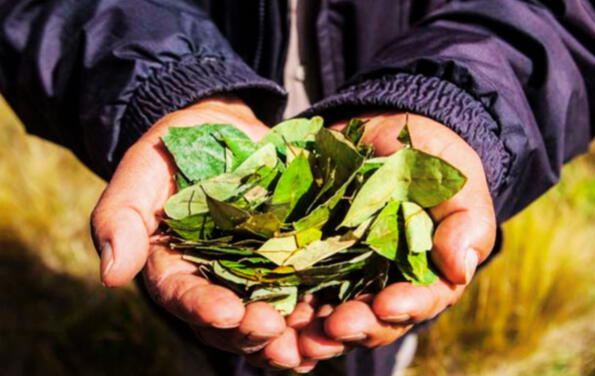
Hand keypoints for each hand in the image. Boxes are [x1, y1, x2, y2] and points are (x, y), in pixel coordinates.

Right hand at [90, 97, 310, 368]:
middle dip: (249, 330)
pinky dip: (315, 315)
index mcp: (173, 265)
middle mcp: (214, 279)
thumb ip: (121, 216)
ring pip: (266, 319)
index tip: (225, 312)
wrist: (225, 131)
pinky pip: (302, 294)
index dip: (202, 307)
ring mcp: (254, 273)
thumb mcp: (143, 169)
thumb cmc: (176, 148)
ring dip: (286, 337)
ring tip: (307, 343)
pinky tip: (331, 325)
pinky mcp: (290, 260)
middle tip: (271, 329)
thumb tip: (111, 275)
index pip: (182, 295)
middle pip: (227, 321)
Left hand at [297, 112, 495, 357]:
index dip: (405, 308)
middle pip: (372, 319)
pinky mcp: (311, 254)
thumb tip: (460, 268)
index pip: (420, 301)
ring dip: (317, 330)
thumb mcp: (456, 180)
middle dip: (355, 327)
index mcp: (425, 272)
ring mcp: (345, 271)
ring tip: (300, 335)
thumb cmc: (430, 159)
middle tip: (336, 327)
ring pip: (332, 313)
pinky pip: (297, 286)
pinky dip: (286, 304)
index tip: (386, 304)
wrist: (383, 131)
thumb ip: (465, 222)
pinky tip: (272, 314)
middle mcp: (384, 281)